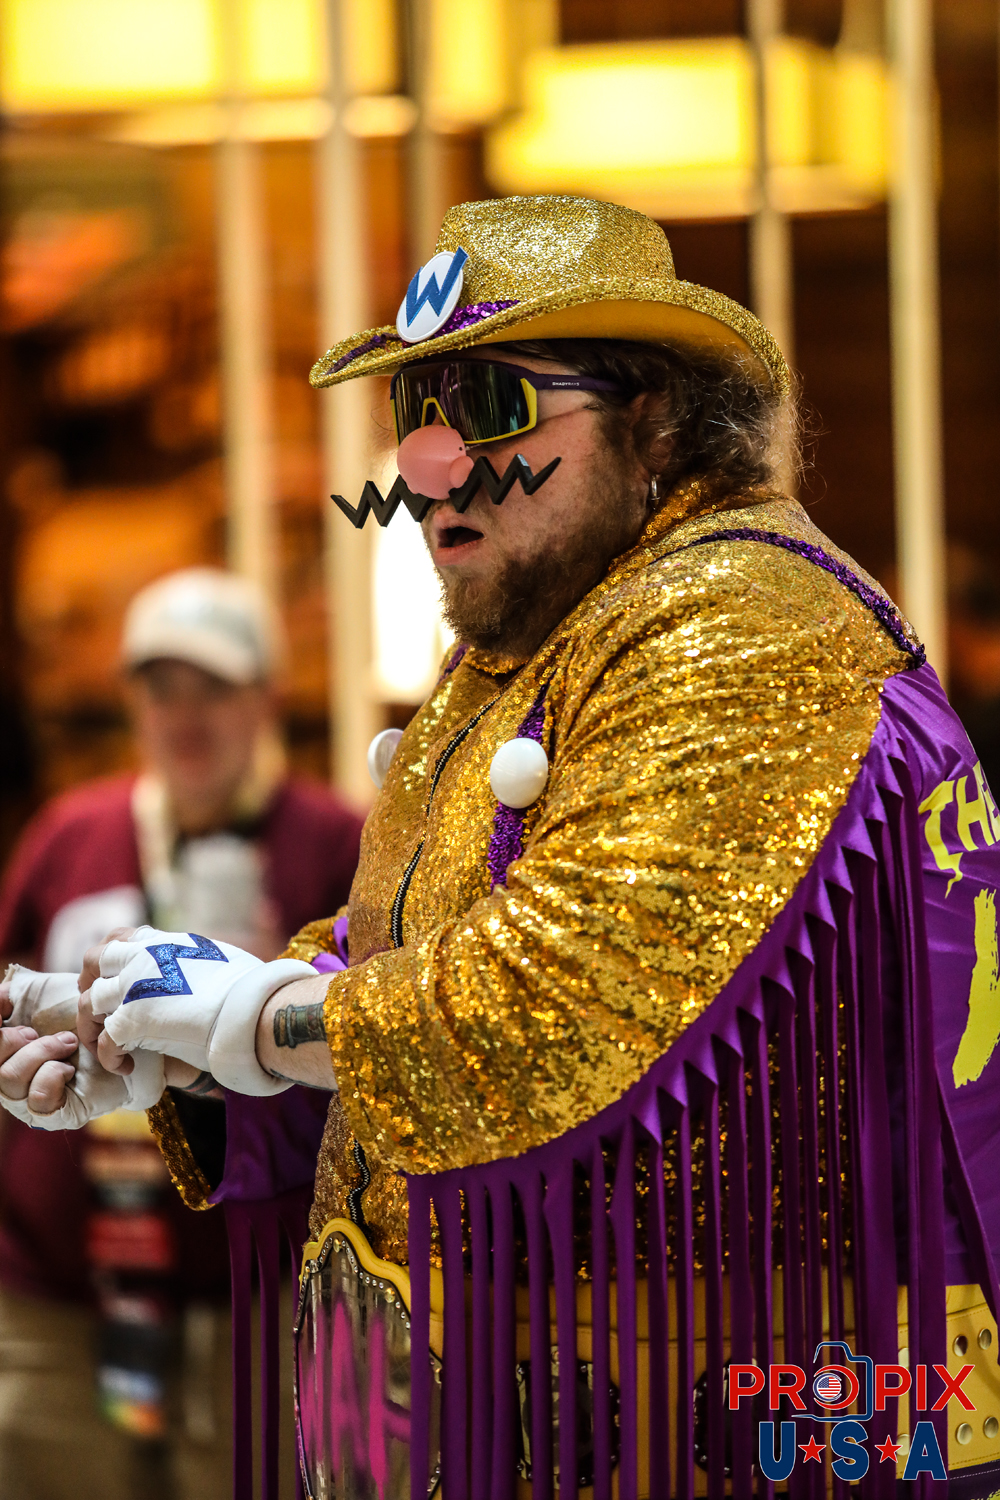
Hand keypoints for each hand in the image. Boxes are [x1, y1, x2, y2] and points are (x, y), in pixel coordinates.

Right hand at [0, 966, 163, 1127]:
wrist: (128, 1031)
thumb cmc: (87, 1011)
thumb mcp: (41, 994)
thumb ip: (7, 996)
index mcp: (6, 1049)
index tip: (2, 1014)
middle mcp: (11, 1075)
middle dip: (10, 1041)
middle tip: (35, 1030)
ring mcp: (29, 1098)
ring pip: (9, 1080)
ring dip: (39, 1052)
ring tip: (67, 1041)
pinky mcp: (55, 1114)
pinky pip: (38, 1099)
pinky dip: (53, 1074)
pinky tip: (70, 1066)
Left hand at [78, 926, 315, 1095]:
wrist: (256, 1009)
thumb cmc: (251, 989)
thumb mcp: (217, 957)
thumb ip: (193, 961)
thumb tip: (201, 970)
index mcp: (164, 942)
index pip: (120, 937)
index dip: (111, 960)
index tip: (116, 980)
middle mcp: (143, 957)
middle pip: (92, 962)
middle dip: (90, 985)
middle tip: (102, 1012)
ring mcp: (134, 987)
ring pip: (89, 1004)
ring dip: (94, 1028)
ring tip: (111, 1049)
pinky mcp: (134, 1020)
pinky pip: (105, 1042)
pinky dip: (110, 1058)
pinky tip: (127, 1068)